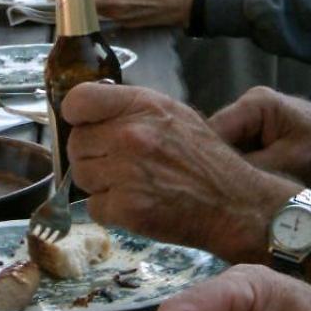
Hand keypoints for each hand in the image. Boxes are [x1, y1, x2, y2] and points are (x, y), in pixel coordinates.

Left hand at [62, 82, 281, 262]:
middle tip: (116, 164)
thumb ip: (131, 108)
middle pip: (76, 143)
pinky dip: (110, 210)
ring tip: (129, 184)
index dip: (76, 115)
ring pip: (81, 176)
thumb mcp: (173, 114)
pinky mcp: (127, 208)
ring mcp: (127, 173)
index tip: (84, 125)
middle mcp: (131, 135)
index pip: (78, 101)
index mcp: (141, 105)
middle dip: (91, 154)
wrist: (233, 202)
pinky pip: (94, 207)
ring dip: (99, 183)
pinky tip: (134, 204)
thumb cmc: (204, 158)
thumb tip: (89, 111)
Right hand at [208, 88, 310, 186]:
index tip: (198, 184)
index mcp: (255, 103)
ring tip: (221, 191)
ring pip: (228, 145)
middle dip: (214, 163)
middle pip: (217, 136)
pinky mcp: (260, 130)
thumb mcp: (291, 163)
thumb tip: (220, 185)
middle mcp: (249, 104)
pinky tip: (238, 186)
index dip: (204, 156)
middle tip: (207, 192)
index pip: (214, 129)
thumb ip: (254, 169)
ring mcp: (254, 117)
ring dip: (228, 166)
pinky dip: (240, 166)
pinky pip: (241, 148)